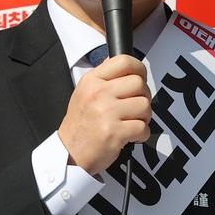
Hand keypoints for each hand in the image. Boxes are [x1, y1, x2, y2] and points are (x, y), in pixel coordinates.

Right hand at [58, 55, 150, 173]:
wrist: (70, 153)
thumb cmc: (80, 124)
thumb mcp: (84, 92)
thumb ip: (104, 77)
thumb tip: (123, 63)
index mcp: (92, 81)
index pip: (124, 61)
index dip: (139, 69)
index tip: (139, 79)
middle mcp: (98, 93)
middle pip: (139, 84)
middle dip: (143, 97)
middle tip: (135, 107)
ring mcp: (106, 113)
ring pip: (144, 105)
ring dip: (144, 117)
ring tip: (132, 122)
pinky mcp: (114, 132)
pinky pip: (143, 127)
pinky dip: (142, 134)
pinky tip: (131, 136)